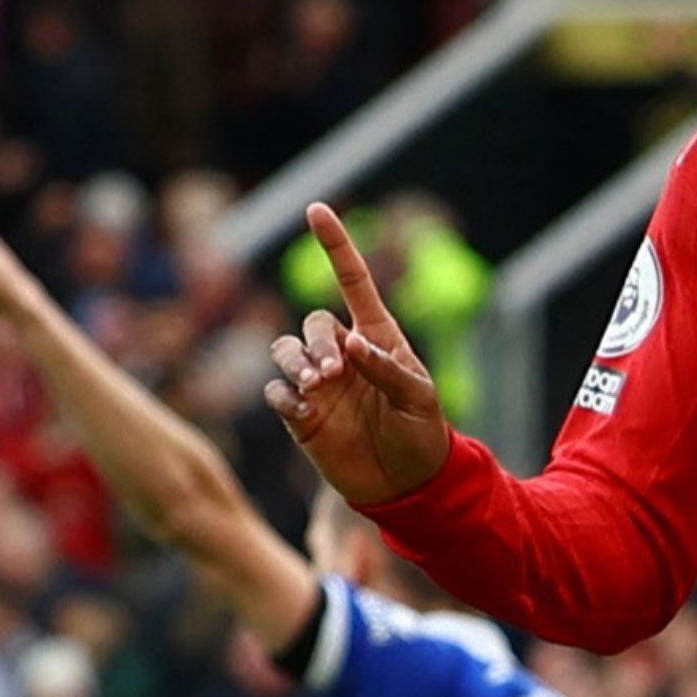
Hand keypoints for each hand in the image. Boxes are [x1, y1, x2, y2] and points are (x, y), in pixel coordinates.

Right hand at [263, 203, 452, 504]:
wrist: (408, 486)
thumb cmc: (421, 435)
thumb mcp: (418, 399)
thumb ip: (386, 369)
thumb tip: (351, 345)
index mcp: (376, 338)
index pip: (352, 280)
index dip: (335, 245)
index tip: (317, 210)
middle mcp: (342, 354)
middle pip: (312, 323)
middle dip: (317, 342)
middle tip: (333, 374)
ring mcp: (319, 384)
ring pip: (284, 350)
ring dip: (295, 362)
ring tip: (318, 387)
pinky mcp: (300, 415)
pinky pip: (275, 392)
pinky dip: (283, 396)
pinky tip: (304, 412)